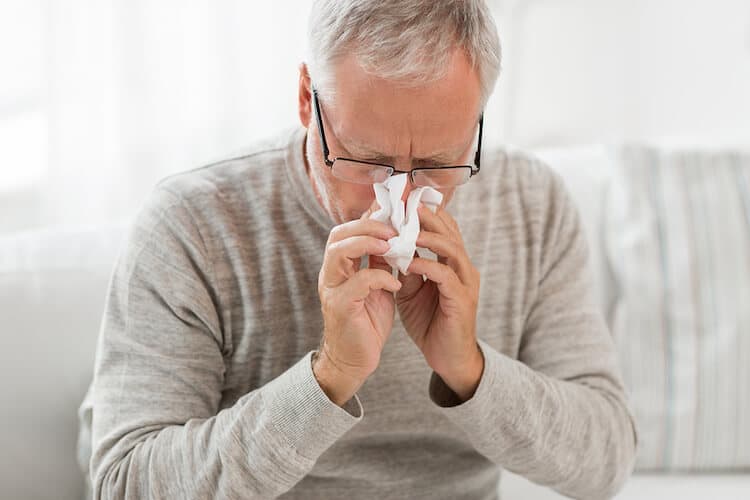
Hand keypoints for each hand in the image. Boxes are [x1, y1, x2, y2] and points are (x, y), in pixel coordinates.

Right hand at [315, 210, 401, 405]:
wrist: (355, 360)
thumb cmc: (366, 322)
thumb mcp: (376, 286)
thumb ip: (380, 262)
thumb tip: (396, 237)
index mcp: (338, 267)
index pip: (345, 230)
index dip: (368, 217)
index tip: (394, 212)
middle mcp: (330, 274)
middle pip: (338, 235)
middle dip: (367, 225)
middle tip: (394, 229)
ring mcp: (332, 289)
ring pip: (340, 251)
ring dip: (369, 243)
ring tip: (393, 246)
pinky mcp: (342, 306)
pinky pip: (359, 281)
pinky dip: (381, 277)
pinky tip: (397, 285)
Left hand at [395, 204, 482, 401]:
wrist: (448, 358)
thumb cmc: (431, 322)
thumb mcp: (411, 290)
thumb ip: (406, 267)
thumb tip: (389, 246)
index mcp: (452, 262)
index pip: (442, 228)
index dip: (424, 213)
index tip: (401, 201)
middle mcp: (463, 268)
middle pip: (450, 231)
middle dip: (426, 216)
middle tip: (404, 203)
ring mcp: (466, 283)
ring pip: (452, 248)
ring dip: (428, 237)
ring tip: (406, 228)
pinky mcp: (462, 300)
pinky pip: (445, 275)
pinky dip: (427, 265)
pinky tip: (409, 263)